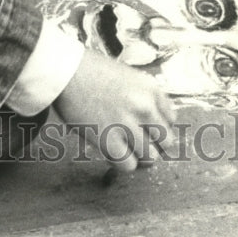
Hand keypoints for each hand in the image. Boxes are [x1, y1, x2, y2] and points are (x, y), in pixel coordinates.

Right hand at [53, 48, 174, 172]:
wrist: (65, 71)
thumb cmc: (91, 71)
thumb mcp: (128, 76)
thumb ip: (144, 96)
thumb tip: (152, 122)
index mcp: (151, 88)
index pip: (172, 119)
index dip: (160, 127)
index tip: (149, 130)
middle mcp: (144, 106)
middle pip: (166, 142)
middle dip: (154, 146)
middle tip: (140, 145)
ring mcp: (127, 124)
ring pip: (150, 157)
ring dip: (138, 157)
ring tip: (126, 151)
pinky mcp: (108, 140)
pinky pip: (128, 165)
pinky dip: (122, 164)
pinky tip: (113, 153)